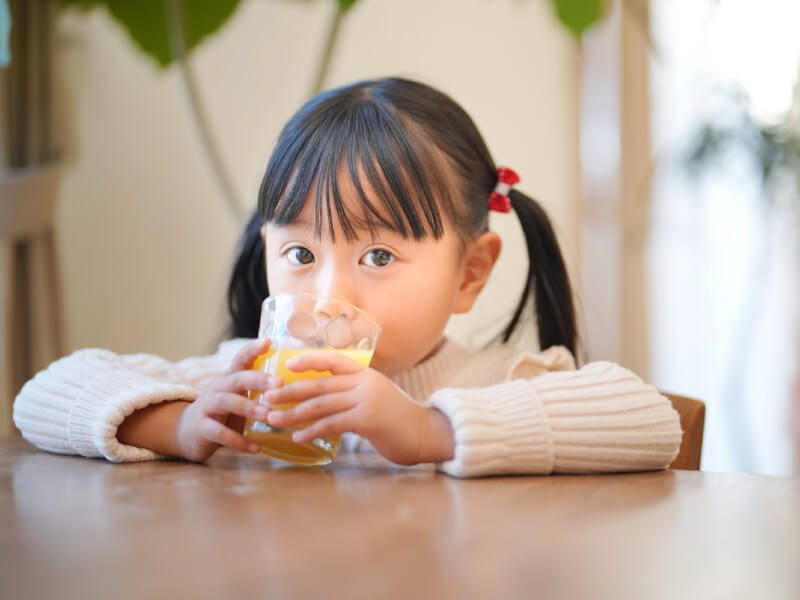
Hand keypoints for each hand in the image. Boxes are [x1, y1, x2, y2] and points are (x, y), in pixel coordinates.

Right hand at [175, 338, 277, 461]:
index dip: (253, 349)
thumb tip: (297, 388)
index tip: (268, 341)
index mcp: (229, 379)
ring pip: (226, 402)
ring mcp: (206, 407)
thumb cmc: (223, 413)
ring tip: (267, 415)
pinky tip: (255, 448)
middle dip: (257, 380)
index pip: (240, 358)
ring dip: (248, 407)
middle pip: (236, 378)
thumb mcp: (239, 398)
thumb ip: (259, 392)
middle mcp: (217, 388)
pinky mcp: (201, 428)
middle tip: (278, 384)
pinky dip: (238, 441)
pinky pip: (219, 433)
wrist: (186, 432)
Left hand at [263, 352, 453, 464]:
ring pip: (320, 404)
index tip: (287, 364)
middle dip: (289, 391)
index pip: (333, 359)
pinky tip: (298, 437)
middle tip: (266, 398)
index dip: (309, 360)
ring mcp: (366, 399)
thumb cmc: (398, 419)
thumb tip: (326, 398)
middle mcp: (364, 382)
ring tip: (273, 420)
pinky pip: (332, 424)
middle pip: (319, 384)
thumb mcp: (376, 397)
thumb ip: (355, 393)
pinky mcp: (367, 420)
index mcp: (365, 374)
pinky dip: (312, 431)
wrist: (425, 434)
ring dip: (293, 413)